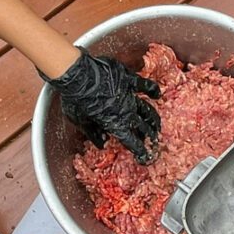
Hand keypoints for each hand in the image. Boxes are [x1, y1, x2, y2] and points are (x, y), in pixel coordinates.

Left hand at [40, 48, 161, 163]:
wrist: (78, 75)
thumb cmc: (75, 100)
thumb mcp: (80, 122)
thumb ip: (93, 134)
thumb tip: (103, 144)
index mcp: (116, 124)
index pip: (132, 142)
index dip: (141, 152)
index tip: (145, 158)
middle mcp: (127, 112)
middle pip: (143, 128)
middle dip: (149, 137)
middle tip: (153, 141)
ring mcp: (130, 95)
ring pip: (147, 109)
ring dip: (153, 119)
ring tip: (158, 125)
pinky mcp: (129, 80)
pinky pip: (144, 85)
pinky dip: (152, 90)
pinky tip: (157, 94)